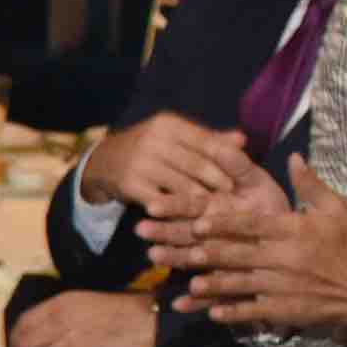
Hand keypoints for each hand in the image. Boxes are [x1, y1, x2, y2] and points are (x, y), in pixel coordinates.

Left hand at [6, 286, 156, 346]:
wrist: (149, 320)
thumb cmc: (121, 313)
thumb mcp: (85, 305)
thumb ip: (62, 318)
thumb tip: (42, 336)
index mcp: (60, 304)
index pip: (23, 322)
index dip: (16, 340)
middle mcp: (61, 319)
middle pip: (25, 345)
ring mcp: (72, 338)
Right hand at [78, 110, 261, 217]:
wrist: (104, 162)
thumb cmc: (151, 149)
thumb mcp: (175, 138)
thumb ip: (209, 140)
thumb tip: (243, 140)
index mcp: (169, 124)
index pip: (205, 141)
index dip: (226, 159)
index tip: (243, 175)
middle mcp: (153, 140)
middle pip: (196, 165)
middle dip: (218, 182)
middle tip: (236, 198)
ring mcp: (140, 163)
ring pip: (181, 186)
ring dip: (201, 202)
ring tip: (220, 212)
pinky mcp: (131, 184)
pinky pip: (162, 202)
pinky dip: (178, 213)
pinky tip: (192, 221)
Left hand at [154, 166, 346, 336]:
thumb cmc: (345, 245)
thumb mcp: (333, 210)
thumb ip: (309, 185)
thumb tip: (294, 157)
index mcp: (293, 230)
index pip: (252, 225)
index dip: (223, 224)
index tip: (196, 223)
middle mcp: (285, 257)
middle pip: (238, 254)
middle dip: (204, 253)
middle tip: (174, 252)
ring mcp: (283, 285)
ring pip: (241, 284)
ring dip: (214, 285)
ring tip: (189, 284)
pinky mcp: (284, 309)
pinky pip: (253, 311)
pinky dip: (233, 312)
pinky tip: (211, 312)